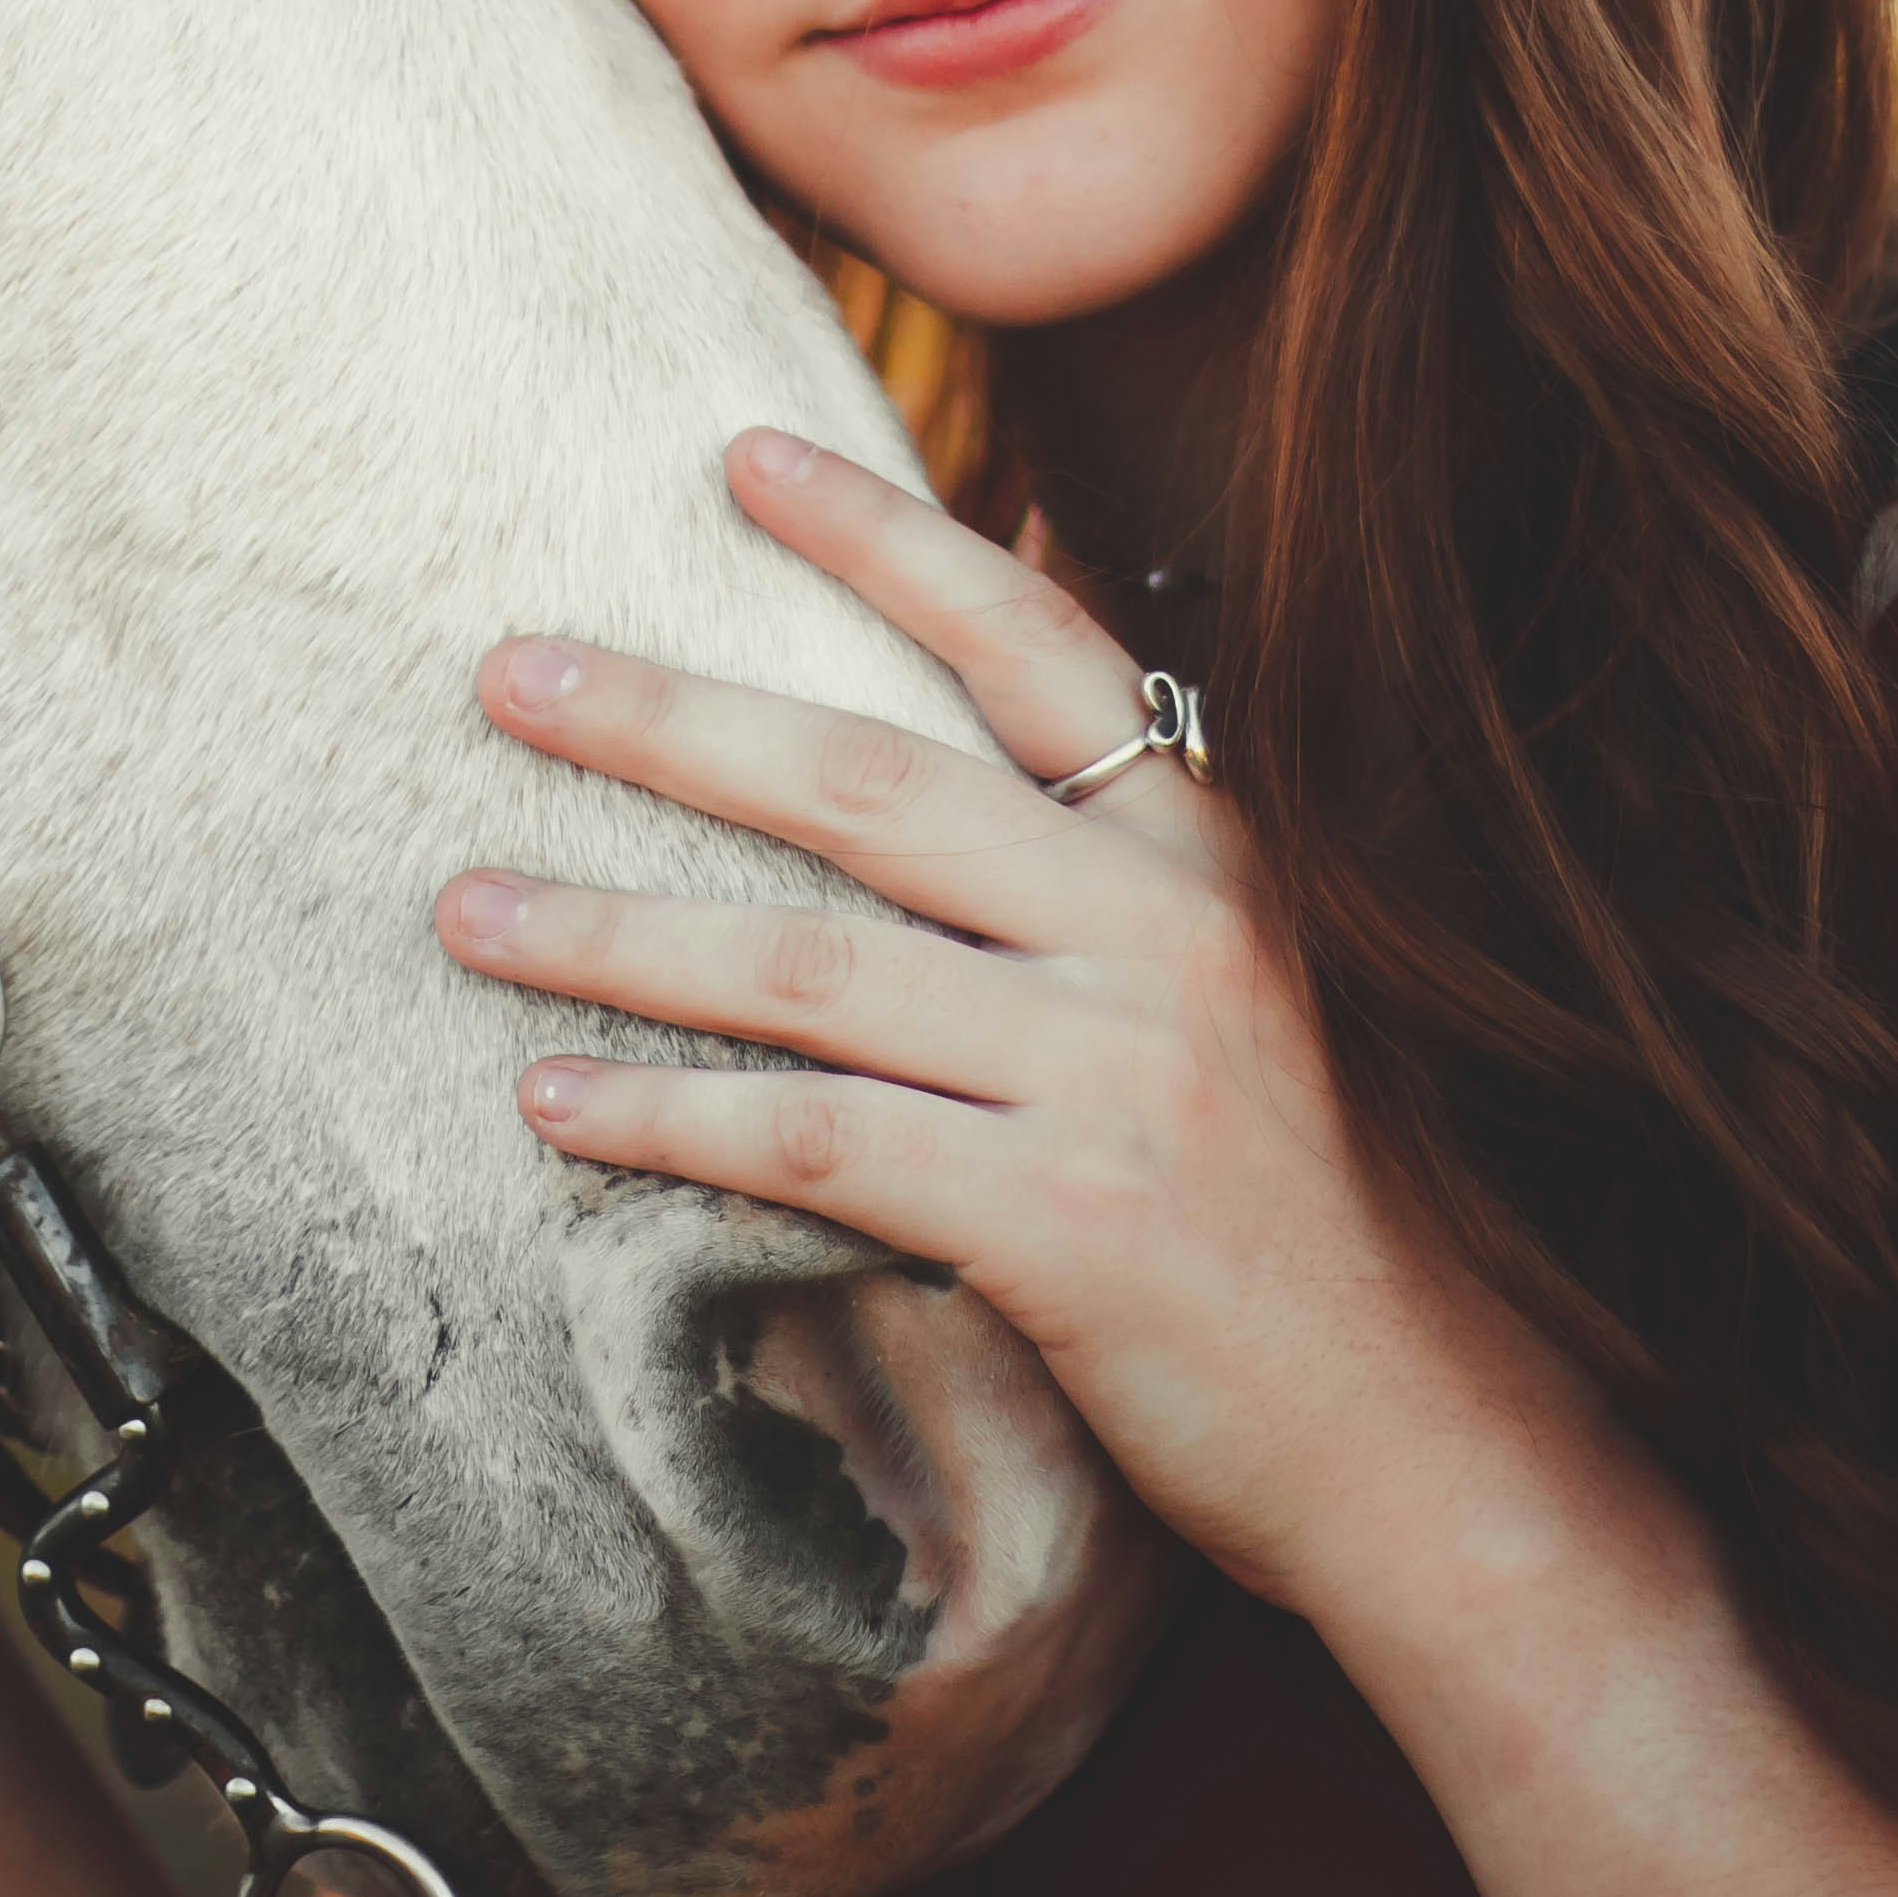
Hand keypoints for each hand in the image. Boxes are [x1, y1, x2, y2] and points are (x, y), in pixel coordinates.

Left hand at [435, 432, 1631, 1608]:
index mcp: (1213, 858)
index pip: (1034, 648)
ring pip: (810, 964)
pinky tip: (552, 1100)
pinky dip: (668, 1116)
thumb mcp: (1260, 1000)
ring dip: (612, 927)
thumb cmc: (1324, 1227)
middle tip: (508, 673)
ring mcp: (1114, 1074)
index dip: (887, 539)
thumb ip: (1120, 881)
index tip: (739, 454)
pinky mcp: (1064, 1221)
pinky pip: (818, 1142)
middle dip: (671, 716)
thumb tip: (972, 758)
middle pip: (871, 783)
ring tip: (462, 905)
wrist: (1435, 1442)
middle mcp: (1165, 935)